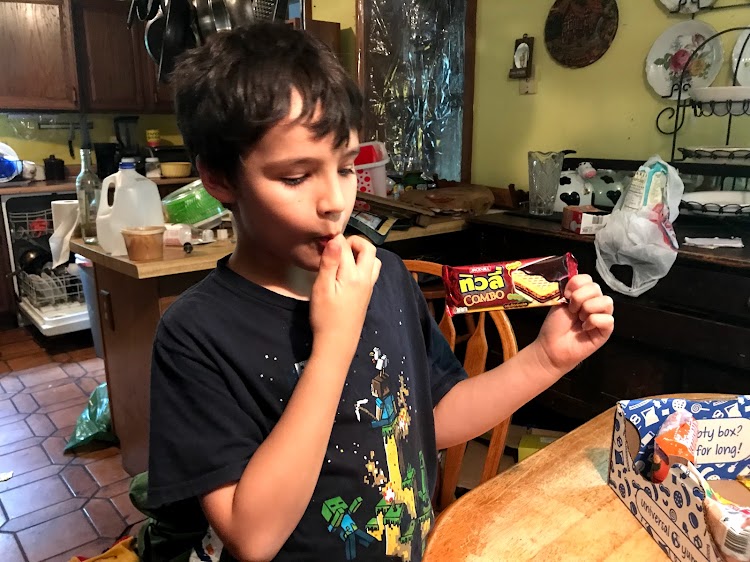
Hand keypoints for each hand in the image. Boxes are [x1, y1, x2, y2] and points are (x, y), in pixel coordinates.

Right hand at [310, 235, 380, 358]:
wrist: (337, 342)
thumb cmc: (325, 316)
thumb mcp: (322, 288)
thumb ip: (330, 262)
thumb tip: (336, 239)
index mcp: (353, 274)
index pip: (346, 246)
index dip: (334, 240)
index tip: (322, 243)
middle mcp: (366, 278)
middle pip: (368, 248)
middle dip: (354, 242)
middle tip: (337, 248)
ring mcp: (369, 286)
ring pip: (373, 260)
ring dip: (361, 254)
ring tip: (344, 259)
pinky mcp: (367, 294)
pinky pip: (371, 272)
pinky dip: (363, 265)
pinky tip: (348, 273)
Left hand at [533, 274, 613, 376]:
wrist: (551, 347)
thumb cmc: (555, 326)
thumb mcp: (559, 303)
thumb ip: (571, 290)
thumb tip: (577, 281)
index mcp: (582, 295)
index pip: (588, 279)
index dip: (577, 284)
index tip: (566, 295)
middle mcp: (594, 303)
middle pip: (596, 288)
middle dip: (579, 298)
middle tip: (571, 310)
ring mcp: (602, 316)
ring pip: (606, 301)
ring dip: (588, 309)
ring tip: (579, 319)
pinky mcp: (606, 331)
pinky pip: (607, 319)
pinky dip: (593, 322)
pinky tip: (585, 328)